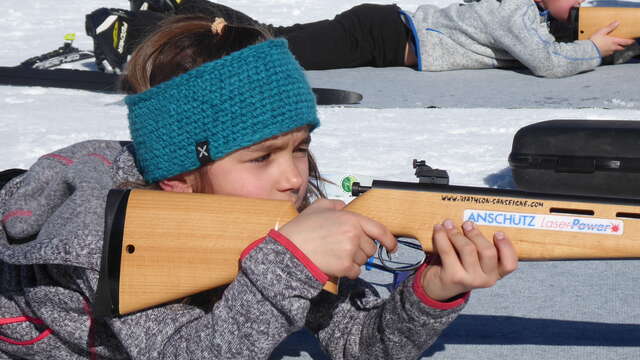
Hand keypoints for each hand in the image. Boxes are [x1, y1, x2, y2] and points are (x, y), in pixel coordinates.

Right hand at [279, 199, 396, 278]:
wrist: (290, 249)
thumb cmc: (302, 228)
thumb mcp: (319, 206)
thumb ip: (336, 204)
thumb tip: (345, 207)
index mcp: (351, 219)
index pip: (379, 229)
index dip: (389, 239)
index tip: (392, 246)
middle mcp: (354, 235)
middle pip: (370, 248)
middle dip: (361, 249)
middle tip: (343, 248)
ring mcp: (351, 251)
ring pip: (364, 261)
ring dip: (354, 260)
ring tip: (335, 254)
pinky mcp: (345, 267)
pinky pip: (356, 272)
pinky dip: (348, 271)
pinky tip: (335, 264)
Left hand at [421, 220, 517, 301]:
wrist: (440, 286)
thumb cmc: (460, 265)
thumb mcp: (475, 260)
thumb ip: (480, 246)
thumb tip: (471, 222)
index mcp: (496, 273)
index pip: (510, 264)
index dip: (506, 247)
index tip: (498, 232)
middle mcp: (486, 280)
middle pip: (488, 252)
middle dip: (476, 234)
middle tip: (467, 224)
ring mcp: (470, 280)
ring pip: (467, 249)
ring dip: (456, 233)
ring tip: (448, 224)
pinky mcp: (453, 277)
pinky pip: (447, 251)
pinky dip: (441, 236)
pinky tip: (438, 229)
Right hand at [590, 21, 635, 56]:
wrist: (588, 50)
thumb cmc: (595, 41)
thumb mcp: (602, 31)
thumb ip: (610, 27)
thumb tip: (617, 22)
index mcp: (614, 41)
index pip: (625, 42)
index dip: (630, 41)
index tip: (633, 41)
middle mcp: (613, 48)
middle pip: (621, 48)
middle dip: (622, 46)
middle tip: (623, 44)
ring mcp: (608, 52)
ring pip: (614, 51)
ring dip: (614, 49)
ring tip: (612, 46)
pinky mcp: (603, 55)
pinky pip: (607, 53)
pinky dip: (608, 51)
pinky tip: (604, 49)